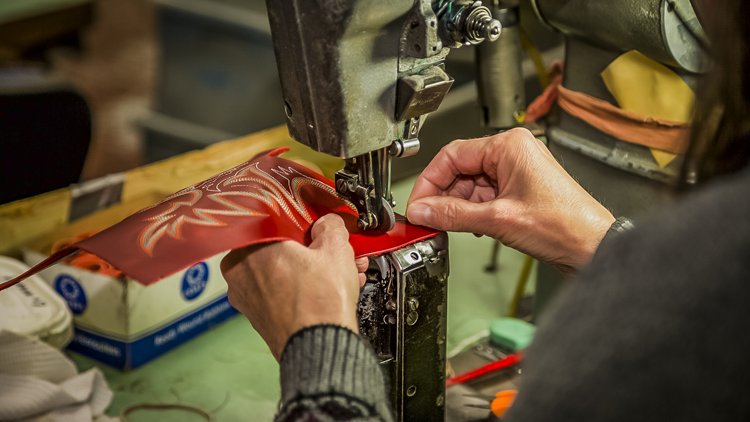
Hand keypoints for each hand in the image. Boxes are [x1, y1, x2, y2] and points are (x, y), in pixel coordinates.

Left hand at [220, 214, 366, 360]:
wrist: (321, 347)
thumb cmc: (319, 303)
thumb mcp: (335, 248)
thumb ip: (330, 226)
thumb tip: (328, 224)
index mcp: (248, 247)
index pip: (276, 222)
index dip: (304, 223)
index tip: (319, 226)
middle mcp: (239, 273)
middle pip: (281, 249)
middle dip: (313, 249)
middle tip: (334, 250)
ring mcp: (248, 298)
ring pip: (283, 272)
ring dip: (312, 269)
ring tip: (340, 271)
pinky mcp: (261, 318)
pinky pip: (283, 293)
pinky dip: (303, 289)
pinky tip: (328, 289)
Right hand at [406, 129, 614, 274]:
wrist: (594, 246)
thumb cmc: (565, 224)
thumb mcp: (498, 220)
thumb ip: (453, 214)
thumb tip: (422, 212)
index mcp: (509, 146)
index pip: (452, 155)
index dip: (429, 182)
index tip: (417, 204)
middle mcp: (512, 153)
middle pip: (459, 169)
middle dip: (442, 196)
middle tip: (427, 219)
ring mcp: (516, 172)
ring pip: (470, 185)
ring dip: (457, 207)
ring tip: (447, 226)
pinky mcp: (518, 191)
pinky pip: (483, 196)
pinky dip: (471, 212)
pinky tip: (469, 226)